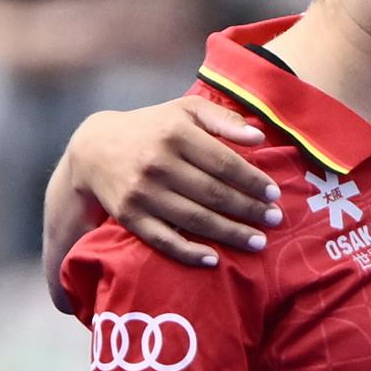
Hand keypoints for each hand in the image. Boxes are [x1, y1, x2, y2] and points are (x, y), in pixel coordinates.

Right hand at [68, 98, 282, 265]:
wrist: (94, 149)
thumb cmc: (154, 127)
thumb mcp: (187, 111)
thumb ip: (223, 119)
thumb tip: (258, 136)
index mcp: (176, 134)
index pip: (224, 163)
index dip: (252, 181)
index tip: (275, 194)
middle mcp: (157, 164)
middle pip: (213, 193)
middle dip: (249, 210)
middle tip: (275, 220)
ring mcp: (142, 192)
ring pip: (194, 219)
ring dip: (229, 233)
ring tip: (258, 241)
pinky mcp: (129, 216)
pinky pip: (163, 239)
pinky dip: (188, 252)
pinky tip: (213, 259)